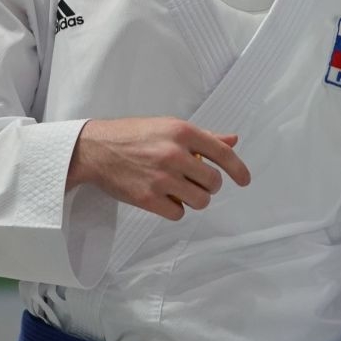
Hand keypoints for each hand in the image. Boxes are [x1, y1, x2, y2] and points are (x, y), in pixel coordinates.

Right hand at [66, 117, 248, 220]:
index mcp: (182, 132)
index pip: (223, 153)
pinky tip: (165, 198)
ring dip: (194, 199)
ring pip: (200, 200)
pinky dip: (175, 209)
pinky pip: (178, 213)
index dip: (238, 169)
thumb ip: (203, 136)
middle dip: (209, 185)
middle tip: (196, 181)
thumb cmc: (134, 135)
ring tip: (179, 189)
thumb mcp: (169, 126)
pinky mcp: (147, 198)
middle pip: (213, 182)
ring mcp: (161, 178)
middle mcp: (174, 154)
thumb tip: (233, 140)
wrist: (96, 149)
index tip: (245, 180)